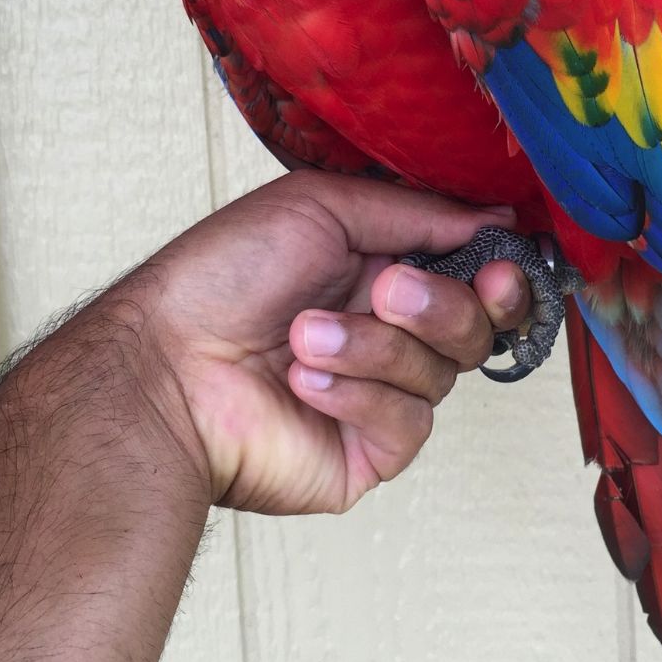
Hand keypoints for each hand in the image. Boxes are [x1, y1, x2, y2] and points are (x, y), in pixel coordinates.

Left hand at [124, 170, 530, 513]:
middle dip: (440, 307)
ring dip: (372, 347)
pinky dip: (357, 394)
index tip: (497, 269)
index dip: (497, 278)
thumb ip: (416, 213)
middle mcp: (386, 335)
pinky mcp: (365, 454)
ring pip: (440, 374)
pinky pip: (407, 424)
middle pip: (475, 329)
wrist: (164, 362)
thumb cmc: (221, 278)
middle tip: (389, 291)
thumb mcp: (321, 208)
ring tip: (303, 335)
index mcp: (381, 274)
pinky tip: (304, 381)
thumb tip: (496, 219)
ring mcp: (377, 397)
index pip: (473, 281)